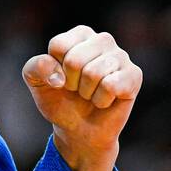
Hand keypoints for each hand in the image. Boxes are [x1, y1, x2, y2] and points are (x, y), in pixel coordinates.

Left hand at [22, 26, 141, 170]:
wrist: (80, 135)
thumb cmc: (58, 106)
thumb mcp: (37, 87)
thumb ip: (35, 69)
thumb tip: (59, 73)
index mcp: (76, 35)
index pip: (59, 45)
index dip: (54, 71)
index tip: (58, 84)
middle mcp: (101, 40)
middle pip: (77, 59)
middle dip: (70, 84)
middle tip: (76, 95)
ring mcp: (121, 57)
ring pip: (95, 72)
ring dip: (87, 94)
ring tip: (90, 100)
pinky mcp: (135, 77)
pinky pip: (116, 82)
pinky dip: (105, 98)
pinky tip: (106, 102)